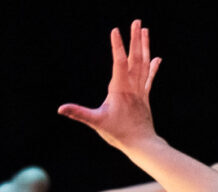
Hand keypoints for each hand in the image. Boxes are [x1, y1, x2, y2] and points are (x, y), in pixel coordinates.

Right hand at [59, 20, 162, 149]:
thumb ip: (79, 113)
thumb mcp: (97, 123)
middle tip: (137, 21)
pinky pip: (149, 78)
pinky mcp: (144, 97)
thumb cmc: (119, 134)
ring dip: (144, 46)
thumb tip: (60, 109)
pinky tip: (157, 57)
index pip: (119, 63)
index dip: (117, 46)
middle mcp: (132, 87)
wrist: (142, 144)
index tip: (115, 31)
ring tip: (145, 30)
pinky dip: (152, 67)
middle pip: (135, 58)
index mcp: (120, 89)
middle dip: (136, 39)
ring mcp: (140, 91)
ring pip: (144, 64)